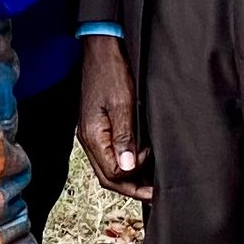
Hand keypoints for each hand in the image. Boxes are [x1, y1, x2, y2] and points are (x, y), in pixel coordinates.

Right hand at [78, 32, 150, 200]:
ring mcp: (91, 133)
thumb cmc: (112, 71)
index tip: (153, 165)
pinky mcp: (97, 127)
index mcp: (92, 134)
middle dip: (131, 188)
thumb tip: (128, 167)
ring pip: (108, 167)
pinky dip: (125, 162)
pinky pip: (109, 154)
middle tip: (155, 194)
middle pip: (107, 176)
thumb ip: (125, 137)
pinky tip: (141, 161)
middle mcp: (88, 138)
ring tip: (151, 182)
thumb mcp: (123, 104)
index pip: (111, 173)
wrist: (102, 49)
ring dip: (129, 177)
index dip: (135, 176)